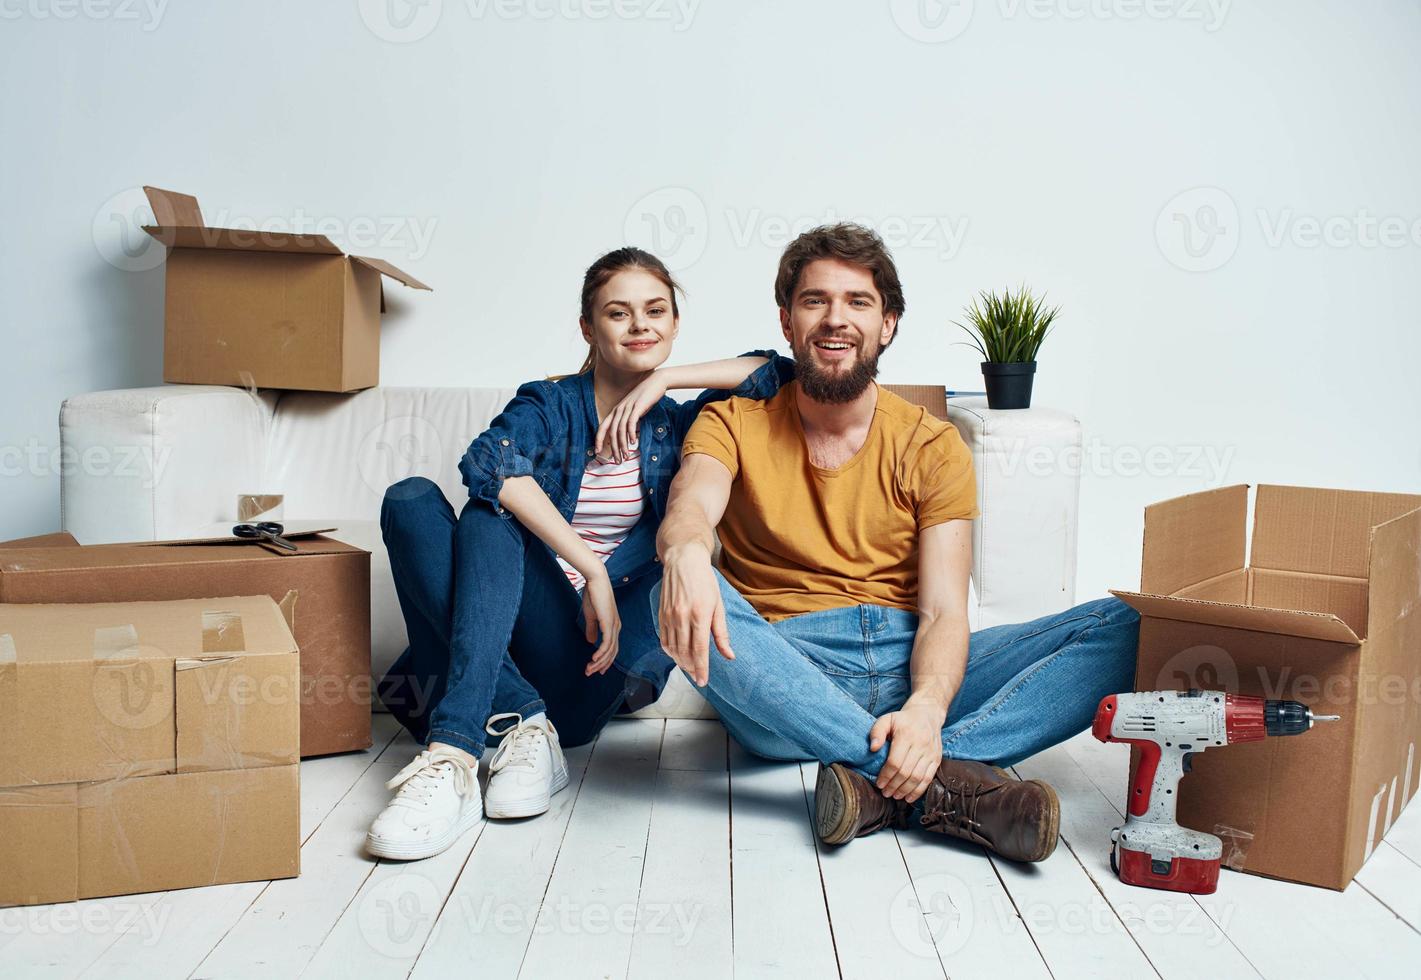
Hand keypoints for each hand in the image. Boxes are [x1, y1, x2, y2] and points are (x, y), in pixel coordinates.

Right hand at [580, 571, 620, 675]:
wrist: (596, 581)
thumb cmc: (593, 595)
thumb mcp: (591, 616)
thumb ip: (592, 629)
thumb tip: (591, 642)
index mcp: (613, 626)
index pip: (612, 648)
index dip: (605, 660)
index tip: (595, 669)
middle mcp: (616, 627)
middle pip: (612, 652)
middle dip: (601, 665)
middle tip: (589, 673)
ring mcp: (614, 625)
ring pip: (609, 650)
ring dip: (599, 662)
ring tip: (588, 669)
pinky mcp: (609, 623)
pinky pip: (607, 643)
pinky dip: (601, 653)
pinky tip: (594, 659)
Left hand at [595, 372, 668, 463]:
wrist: (656, 382)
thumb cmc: (645, 397)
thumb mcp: (633, 409)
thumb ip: (627, 419)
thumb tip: (625, 434)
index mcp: (616, 410)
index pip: (603, 427)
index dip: (598, 440)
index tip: (597, 452)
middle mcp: (619, 409)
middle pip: (612, 432)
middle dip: (613, 448)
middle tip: (617, 461)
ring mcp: (628, 407)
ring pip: (621, 430)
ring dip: (622, 445)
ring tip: (626, 456)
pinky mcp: (637, 407)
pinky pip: (631, 422)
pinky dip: (631, 433)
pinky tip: (633, 442)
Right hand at [657, 543, 733, 685]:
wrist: (683, 560)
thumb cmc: (704, 581)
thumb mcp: (718, 605)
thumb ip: (722, 633)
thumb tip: (729, 655)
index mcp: (700, 614)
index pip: (699, 650)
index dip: (701, 668)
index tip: (703, 680)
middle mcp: (682, 617)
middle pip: (684, 652)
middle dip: (691, 668)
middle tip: (697, 677)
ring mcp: (669, 616)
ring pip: (672, 648)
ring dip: (680, 661)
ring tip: (689, 668)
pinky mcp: (661, 614)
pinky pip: (663, 639)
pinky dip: (670, 650)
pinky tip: (677, 654)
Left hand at [869, 698, 948, 802]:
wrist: (927, 714)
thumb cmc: (902, 719)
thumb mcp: (886, 719)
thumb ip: (877, 732)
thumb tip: (872, 748)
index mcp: (906, 735)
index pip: (895, 762)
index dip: (886, 776)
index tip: (879, 783)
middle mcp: (920, 744)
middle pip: (906, 772)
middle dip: (894, 786)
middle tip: (885, 793)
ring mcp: (931, 753)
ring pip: (917, 778)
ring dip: (905, 790)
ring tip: (895, 796)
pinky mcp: (937, 759)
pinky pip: (928, 779)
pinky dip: (918, 791)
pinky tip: (909, 797)